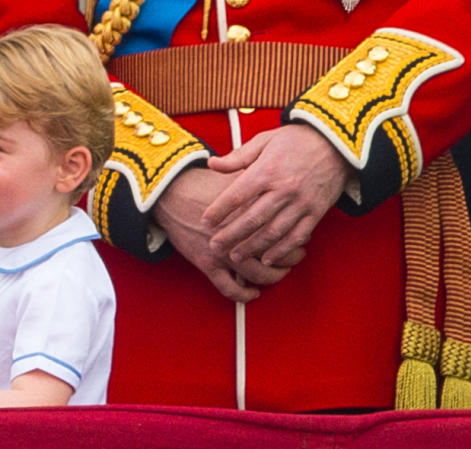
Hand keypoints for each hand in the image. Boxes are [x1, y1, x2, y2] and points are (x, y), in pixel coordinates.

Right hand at [153, 168, 302, 302]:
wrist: (169, 194)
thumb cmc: (199, 183)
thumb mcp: (233, 175)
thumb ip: (258, 181)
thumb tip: (278, 183)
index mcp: (247, 211)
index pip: (282, 228)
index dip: (296, 233)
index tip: (301, 232)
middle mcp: (238, 234)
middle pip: (276, 253)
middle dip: (291, 256)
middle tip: (297, 254)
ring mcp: (223, 252)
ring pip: (258, 274)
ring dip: (274, 276)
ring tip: (279, 273)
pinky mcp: (208, 264)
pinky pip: (231, 288)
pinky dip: (244, 295)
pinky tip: (252, 292)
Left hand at [204, 124, 350, 267]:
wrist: (336, 143)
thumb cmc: (295, 140)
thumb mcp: (265, 140)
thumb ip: (238, 156)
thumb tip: (211, 164)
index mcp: (268, 170)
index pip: (237, 194)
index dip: (219, 210)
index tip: (205, 221)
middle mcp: (284, 189)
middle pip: (253, 218)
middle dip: (231, 235)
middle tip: (214, 246)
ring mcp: (302, 203)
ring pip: (274, 232)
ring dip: (253, 247)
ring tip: (236, 257)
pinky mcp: (316, 212)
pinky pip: (298, 236)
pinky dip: (282, 250)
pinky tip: (267, 258)